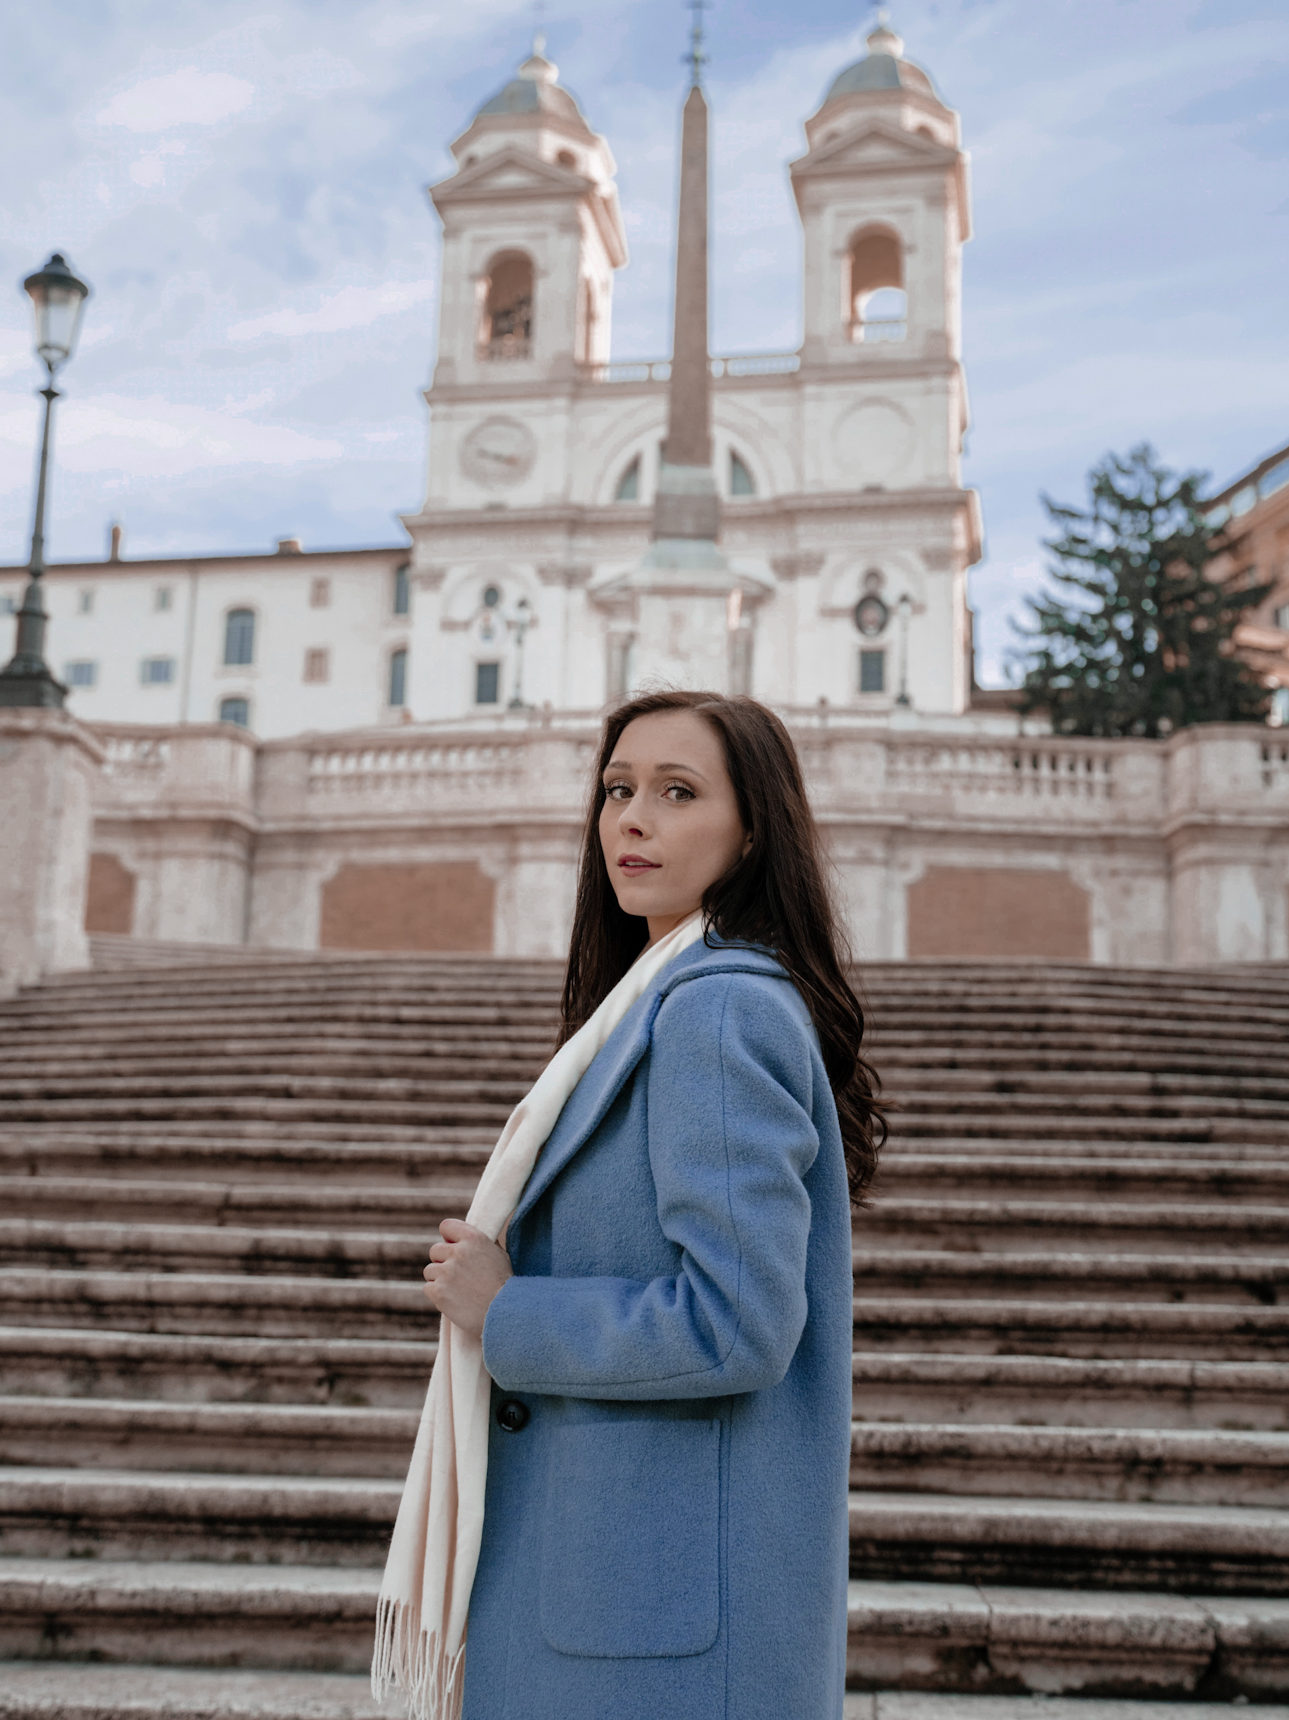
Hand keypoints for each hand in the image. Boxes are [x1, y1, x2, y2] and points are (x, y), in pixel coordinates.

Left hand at [422, 1218, 512, 1340]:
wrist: (505, 1313)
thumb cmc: (505, 1285)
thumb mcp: (498, 1255)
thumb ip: (479, 1244)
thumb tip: (465, 1236)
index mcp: (473, 1238)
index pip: (446, 1226)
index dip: (448, 1238)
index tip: (453, 1247)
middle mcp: (458, 1251)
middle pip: (435, 1250)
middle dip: (443, 1261)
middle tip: (458, 1276)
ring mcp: (446, 1272)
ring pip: (430, 1271)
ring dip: (440, 1280)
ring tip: (459, 1291)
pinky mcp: (438, 1291)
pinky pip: (428, 1288)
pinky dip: (437, 1295)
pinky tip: (454, 1300)